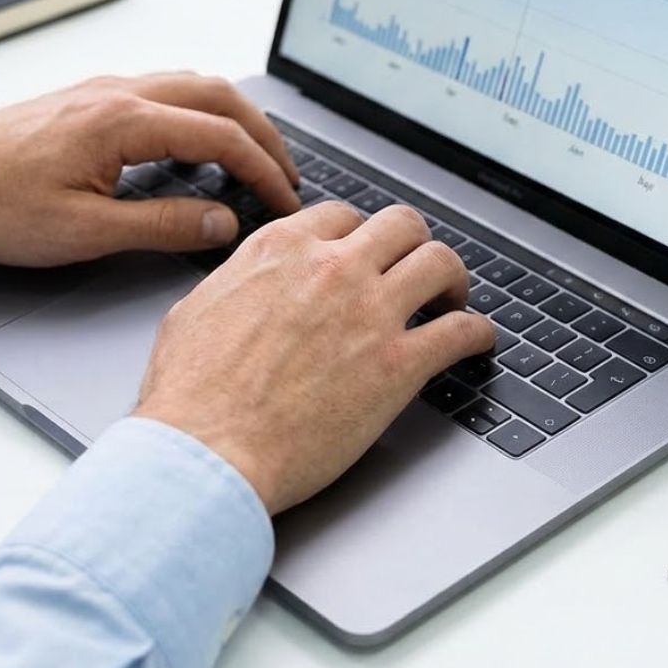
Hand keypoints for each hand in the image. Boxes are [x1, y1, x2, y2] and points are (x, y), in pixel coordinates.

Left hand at [0, 73, 300, 266]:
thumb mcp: (84, 232)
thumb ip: (163, 224)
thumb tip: (222, 222)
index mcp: (123, 120)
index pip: (221, 136)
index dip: (263, 170)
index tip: (284, 200)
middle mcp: (120, 92)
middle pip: (220, 96)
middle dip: (263, 135)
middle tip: (285, 176)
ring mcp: (106, 90)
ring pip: (195, 86)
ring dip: (235, 119)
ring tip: (254, 159)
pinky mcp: (92, 98)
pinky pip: (168, 91)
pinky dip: (202, 114)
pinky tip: (201, 144)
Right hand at [134, 201, 494, 514]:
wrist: (206, 453)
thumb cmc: (190, 396)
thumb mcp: (197, 311)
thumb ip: (237, 283)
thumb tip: (248, 282)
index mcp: (282, 250)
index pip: (341, 215)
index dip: (359, 234)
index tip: (365, 253)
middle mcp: (332, 268)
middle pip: (401, 225)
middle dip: (412, 244)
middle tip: (415, 267)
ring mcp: (371, 312)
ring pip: (440, 262)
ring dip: (451, 278)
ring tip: (452, 298)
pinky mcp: (398, 365)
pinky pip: (461, 331)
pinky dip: (477, 333)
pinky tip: (477, 342)